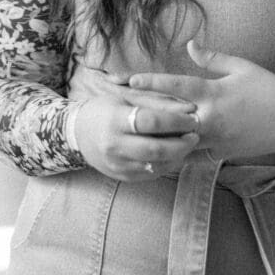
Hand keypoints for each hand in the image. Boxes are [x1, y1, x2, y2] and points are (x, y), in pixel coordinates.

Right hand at [73, 69, 200, 181]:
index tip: (193, 117)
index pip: (151, 122)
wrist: (78, 133)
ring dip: (178, 156)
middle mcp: (114, 146)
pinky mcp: (122, 177)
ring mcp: (117, 165)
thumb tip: (189, 108)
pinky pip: (150, 174)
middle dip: (181, 143)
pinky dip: (167, 165)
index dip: (176, 120)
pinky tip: (175, 154)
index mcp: (115, 120)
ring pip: (156, 166)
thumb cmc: (105, 109)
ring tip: (189, 143)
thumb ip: (158, 102)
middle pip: (156, 149)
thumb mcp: (127, 97)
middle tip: (196, 133)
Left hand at [129, 41, 274, 160]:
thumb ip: (212, 58)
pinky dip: (175, 156)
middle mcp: (209, 118)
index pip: (176, 85)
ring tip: (131, 135)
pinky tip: (157, 157)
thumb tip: (189, 44)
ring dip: (155, 138)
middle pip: (169, 116)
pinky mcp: (219, 153)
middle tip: (121, 109)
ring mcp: (213, 139)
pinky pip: (192, 156)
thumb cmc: (268, 88)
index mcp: (213, 93)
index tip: (130, 80)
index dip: (151, 82)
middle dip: (144, 112)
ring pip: (176, 141)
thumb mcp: (241, 67)